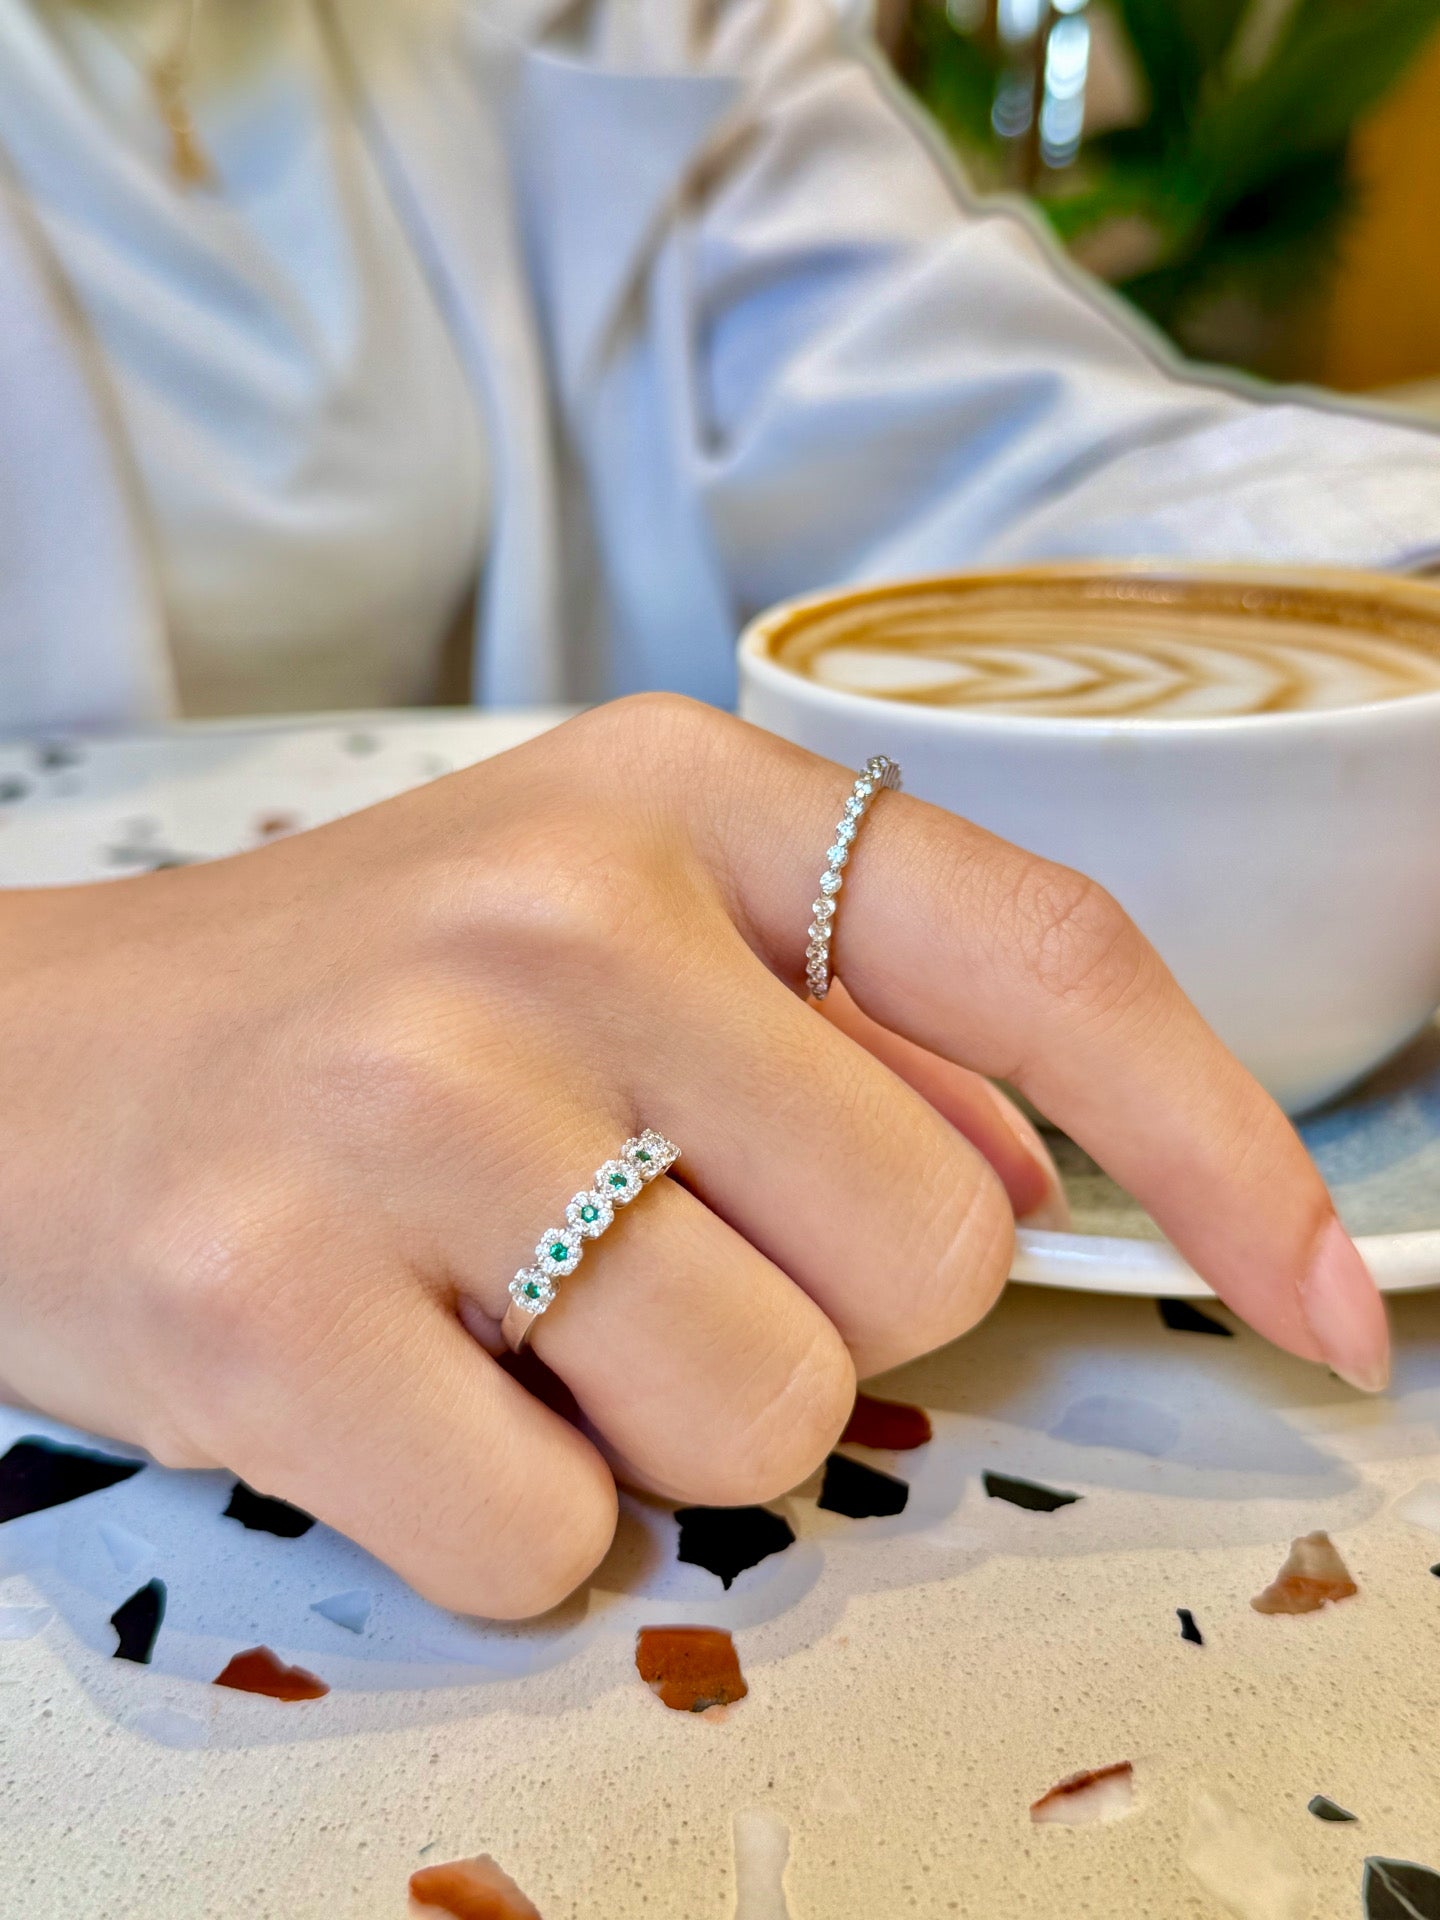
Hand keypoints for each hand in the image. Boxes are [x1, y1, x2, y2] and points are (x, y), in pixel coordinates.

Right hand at [0, 696, 1386, 1616]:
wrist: (21, 1068)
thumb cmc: (355, 1010)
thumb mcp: (608, 923)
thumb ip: (855, 1023)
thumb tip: (1054, 1164)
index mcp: (672, 796)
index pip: (1048, 956)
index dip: (1224, 1150)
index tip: (1324, 1307)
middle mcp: (551, 914)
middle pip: (937, 1248)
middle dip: (831, 1302)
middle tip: (645, 1244)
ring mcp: (404, 1103)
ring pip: (771, 1419)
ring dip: (669, 1419)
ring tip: (506, 1312)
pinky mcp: (267, 1306)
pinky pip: (561, 1542)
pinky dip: (512, 1519)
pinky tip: (400, 1392)